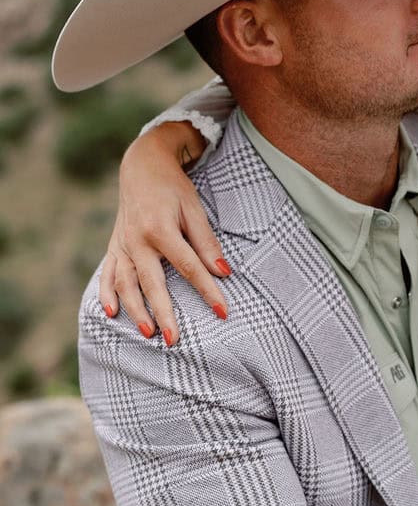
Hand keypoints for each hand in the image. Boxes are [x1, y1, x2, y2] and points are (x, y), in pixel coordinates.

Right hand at [99, 121, 229, 344]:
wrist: (142, 166)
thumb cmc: (173, 188)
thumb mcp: (194, 209)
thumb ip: (206, 243)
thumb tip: (224, 272)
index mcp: (160, 229)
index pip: (189, 267)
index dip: (207, 290)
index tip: (223, 312)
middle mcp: (137, 240)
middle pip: (152, 283)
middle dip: (163, 313)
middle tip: (175, 340)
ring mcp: (122, 245)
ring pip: (126, 283)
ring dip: (135, 310)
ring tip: (147, 333)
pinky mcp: (114, 246)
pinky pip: (107, 273)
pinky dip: (106, 293)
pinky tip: (110, 313)